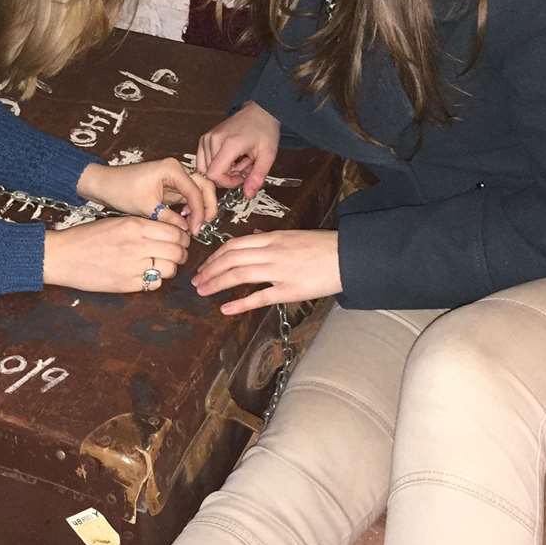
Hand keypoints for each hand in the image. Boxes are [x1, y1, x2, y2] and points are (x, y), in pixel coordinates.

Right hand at [44, 216, 192, 292]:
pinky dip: (155, 280)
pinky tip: (146, 274)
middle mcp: (137, 245)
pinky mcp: (127, 284)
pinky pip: (155, 283)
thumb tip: (167, 233)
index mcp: (135, 226)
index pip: (174, 232)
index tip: (180, 240)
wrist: (62, 255)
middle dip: (181, 253)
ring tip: (161, 265)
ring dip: (169, 267)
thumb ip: (142, 227)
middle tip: (177, 255)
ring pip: (170, 269)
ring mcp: (132, 266)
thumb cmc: (86, 237)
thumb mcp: (116, 222)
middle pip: (177, 251)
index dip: (182, 238)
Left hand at [77, 158, 217, 234]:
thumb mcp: (146, 207)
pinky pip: (188, 196)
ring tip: (194, 226)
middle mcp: (176, 169)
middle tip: (203, 226)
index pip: (195, 191)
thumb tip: (185, 230)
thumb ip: (168, 218)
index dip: (199, 212)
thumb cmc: (121, 189)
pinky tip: (186, 221)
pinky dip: (191, 208)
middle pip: (204, 186)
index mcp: (172, 169)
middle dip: (207, 206)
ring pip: (199, 191)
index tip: (196, 229)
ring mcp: (175, 177)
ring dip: (200, 208)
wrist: (105, 184)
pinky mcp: (171, 186)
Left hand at [192, 229, 341, 314]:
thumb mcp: (293, 235)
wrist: (348, 257)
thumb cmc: (323, 246)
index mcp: (272, 238)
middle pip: (230, 259)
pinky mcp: (289, 290)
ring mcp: (279, 271)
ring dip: (216, 283)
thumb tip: (250, 238)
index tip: (204, 265)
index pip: (233, 245)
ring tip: (203, 291)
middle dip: (209, 270)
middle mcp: (271, 252)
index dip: (214, 256)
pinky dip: (239, 304)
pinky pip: (259, 297)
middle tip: (196, 281)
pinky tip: (225, 309)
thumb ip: (269, 239)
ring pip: (238, 275)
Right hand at [197, 103, 280, 197]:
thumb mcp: (267, 155)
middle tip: (243, 166)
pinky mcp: (205, 139)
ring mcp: (207, 138)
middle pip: (210, 173)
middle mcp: (214, 140)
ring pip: (207, 169)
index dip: (226, 183)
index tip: (240, 178)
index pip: (214, 174)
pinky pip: (204, 161)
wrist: (259, 112)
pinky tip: (230, 158)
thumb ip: (257, 176)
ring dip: (223, 170)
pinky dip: (217, 164)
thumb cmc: (264, 129)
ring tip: (238, 160)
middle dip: (227, 176)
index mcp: (229, 143)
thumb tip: (248, 194)